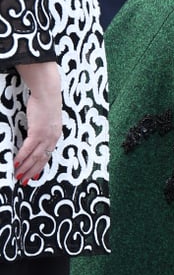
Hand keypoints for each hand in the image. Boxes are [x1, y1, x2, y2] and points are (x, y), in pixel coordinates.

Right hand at [14, 62, 61, 183]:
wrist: (48, 93)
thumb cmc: (46, 103)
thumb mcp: (48, 119)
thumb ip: (44, 129)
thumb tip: (37, 134)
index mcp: (55, 136)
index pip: (47, 155)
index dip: (40, 167)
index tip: (34, 176)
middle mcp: (52, 138)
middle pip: (42, 159)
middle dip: (32, 172)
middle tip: (24, 181)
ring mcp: (45, 136)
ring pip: (34, 157)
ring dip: (25, 168)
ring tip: (18, 176)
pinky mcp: (37, 132)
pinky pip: (28, 148)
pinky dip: (21, 157)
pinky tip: (15, 163)